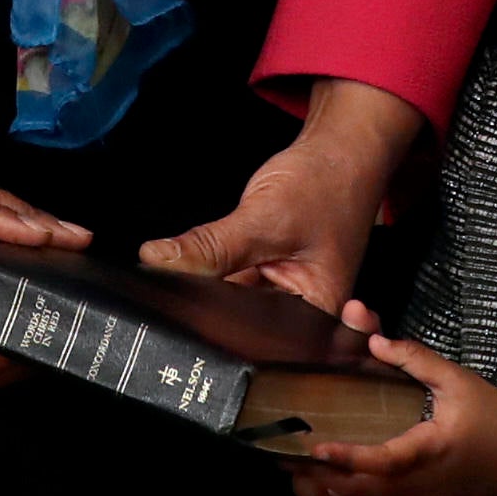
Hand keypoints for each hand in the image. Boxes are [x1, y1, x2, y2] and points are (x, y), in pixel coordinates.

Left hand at [138, 76, 420, 312]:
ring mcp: (281, 295)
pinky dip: (212, 272)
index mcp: (320, 319)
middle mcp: (302, 316)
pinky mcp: (265, 275)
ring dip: (206, 290)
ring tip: (185, 274)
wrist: (338, 151)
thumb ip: (212, 247)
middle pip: (244, 329)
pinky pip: (230, 283)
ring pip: (231, 306)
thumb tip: (158, 261)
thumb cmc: (327, 184)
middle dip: (207, 312)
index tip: (181, 314)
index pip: (261, 344)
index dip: (217, 334)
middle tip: (173, 291)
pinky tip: (195, 262)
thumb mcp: (265, 219)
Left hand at [296, 303, 496, 495]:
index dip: (347, 458)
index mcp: (430, 450)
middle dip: (326, 479)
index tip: (318, 450)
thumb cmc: (491, 417)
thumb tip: (374, 342)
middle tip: (291, 461)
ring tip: (307, 473)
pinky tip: (348, 484)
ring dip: (340, 492)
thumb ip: (415, 359)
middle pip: (365, 490)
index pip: (383, 460)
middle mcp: (423, 485)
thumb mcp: (457, 380)